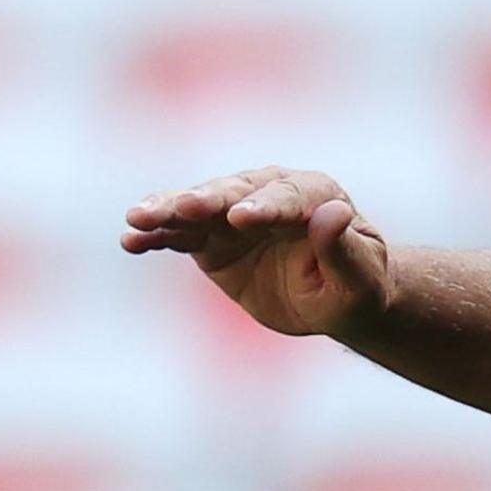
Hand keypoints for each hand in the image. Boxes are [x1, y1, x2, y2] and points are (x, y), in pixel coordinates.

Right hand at [121, 168, 393, 339]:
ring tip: (136, 218)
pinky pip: (178, 234)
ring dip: (167, 210)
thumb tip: (335, 212)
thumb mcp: (360, 278)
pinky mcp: (210, 237)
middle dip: (205, 199)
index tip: (241, 217)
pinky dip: (154, 236)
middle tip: (181, 207)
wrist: (330, 297)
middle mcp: (267, 194)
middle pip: (231, 193)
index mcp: (312, 195)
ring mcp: (233, 214)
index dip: (263, 206)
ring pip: (196, 208)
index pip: (285, 197)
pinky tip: (130, 240)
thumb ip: (344, 249)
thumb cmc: (355, 286)